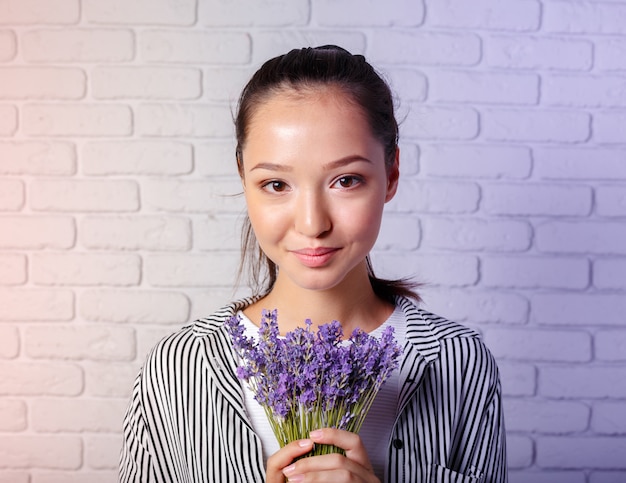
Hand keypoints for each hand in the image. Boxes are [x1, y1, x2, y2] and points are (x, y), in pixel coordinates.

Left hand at [265, 428, 379, 482]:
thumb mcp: (337, 473)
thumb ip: (328, 463)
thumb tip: (308, 446)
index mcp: (363, 466)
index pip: (354, 442)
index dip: (334, 435)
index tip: (312, 435)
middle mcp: (369, 476)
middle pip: (341, 460)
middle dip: (312, 463)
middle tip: (291, 469)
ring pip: (343, 475)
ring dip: (314, 476)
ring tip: (295, 479)